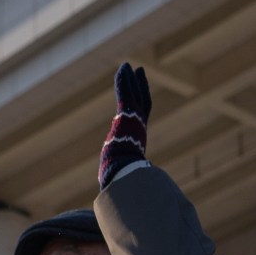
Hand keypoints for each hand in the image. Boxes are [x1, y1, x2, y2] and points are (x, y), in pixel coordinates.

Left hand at [100, 62, 152, 187]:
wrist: (123, 174)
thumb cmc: (122, 178)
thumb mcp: (121, 173)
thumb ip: (121, 173)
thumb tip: (113, 188)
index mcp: (136, 137)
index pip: (142, 115)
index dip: (143, 102)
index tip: (141, 92)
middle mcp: (137, 127)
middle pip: (142, 100)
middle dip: (140, 85)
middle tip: (139, 71)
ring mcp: (132, 120)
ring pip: (133, 94)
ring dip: (130, 79)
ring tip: (128, 66)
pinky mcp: (125, 116)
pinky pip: (124, 94)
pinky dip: (124, 81)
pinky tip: (123, 68)